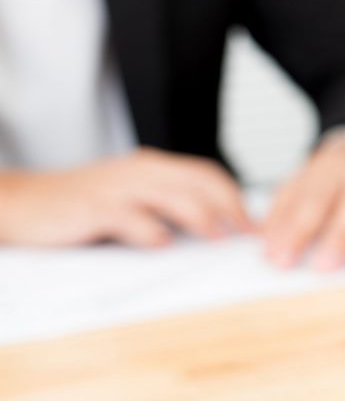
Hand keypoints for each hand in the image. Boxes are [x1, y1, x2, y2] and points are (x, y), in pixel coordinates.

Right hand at [0, 149, 251, 246]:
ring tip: (217, 238)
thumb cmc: (83, 204)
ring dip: (200, 218)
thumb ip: (167, 204)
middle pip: (199, 182)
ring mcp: (118, 189)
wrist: (24, 202)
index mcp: (153, 167)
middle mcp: (141, 172)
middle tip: (246, 234)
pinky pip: (129, 217)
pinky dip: (149, 230)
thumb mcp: (131, 195)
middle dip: (229, 207)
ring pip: (172, 196)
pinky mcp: (94, 209)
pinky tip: (163, 244)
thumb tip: (214, 226)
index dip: (235, 197)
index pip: (206, 174)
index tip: (253, 223)